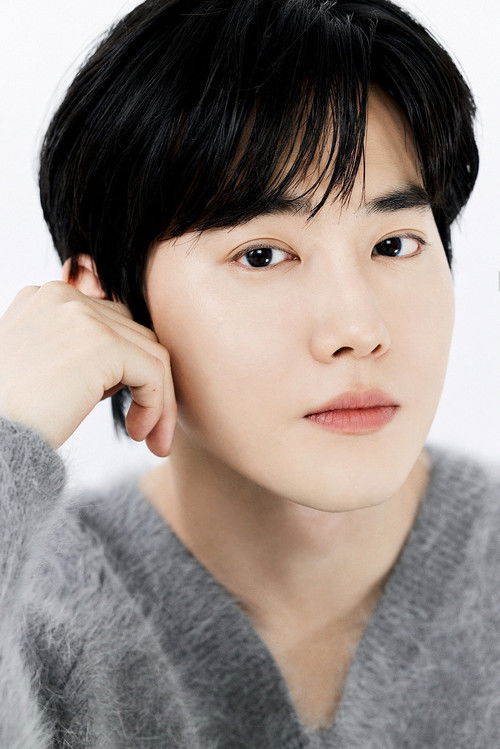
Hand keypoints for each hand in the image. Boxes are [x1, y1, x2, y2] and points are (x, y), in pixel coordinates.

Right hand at [0, 281, 176, 455]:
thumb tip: (127, 367)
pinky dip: (157, 406)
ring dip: (158, 399)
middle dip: (149, 382)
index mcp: (46, 298)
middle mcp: (63, 297)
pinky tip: (138, 433)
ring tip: (147, 437)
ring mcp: (83, 316)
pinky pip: (154, 373)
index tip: (127, 410)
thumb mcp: (41, 368)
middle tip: (145, 428)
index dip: (125, 369)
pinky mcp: (103, 344)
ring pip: (151, 354)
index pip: (110, 324)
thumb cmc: (11, 415)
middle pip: (135, 335)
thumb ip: (77, 353)